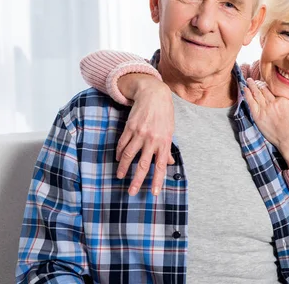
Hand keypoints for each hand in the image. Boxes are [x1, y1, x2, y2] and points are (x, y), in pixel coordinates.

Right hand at [116, 74, 174, 195]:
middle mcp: (152, 139)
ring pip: (129, 155)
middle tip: (132, 192)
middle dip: (137, 180)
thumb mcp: (170, 131)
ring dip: (123, 168)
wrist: (154, 94)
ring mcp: (140, 133)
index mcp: (165, 142)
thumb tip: (169, 164)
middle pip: (143, 164)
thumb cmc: (164, 114)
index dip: (157, 180)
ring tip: (120, 176)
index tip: (154, 193)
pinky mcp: (130, 127)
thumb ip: (167, 149)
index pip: (161, 166)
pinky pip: (123, 144)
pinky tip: (118, 159)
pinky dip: (120, 153)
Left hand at [243, 78, 288, 166]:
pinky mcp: (258, 118)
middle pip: (264, 91)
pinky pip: (251, 104)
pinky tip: (244, 89)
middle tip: (254, 79)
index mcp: (283, 101)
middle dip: (259, 84)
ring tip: (248, 80)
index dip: (270, 87)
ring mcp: (264, 111)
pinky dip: (247, 95)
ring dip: (251, 86)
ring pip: (256, 95)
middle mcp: (272, 104)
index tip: (267, 84)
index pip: (274, 90)